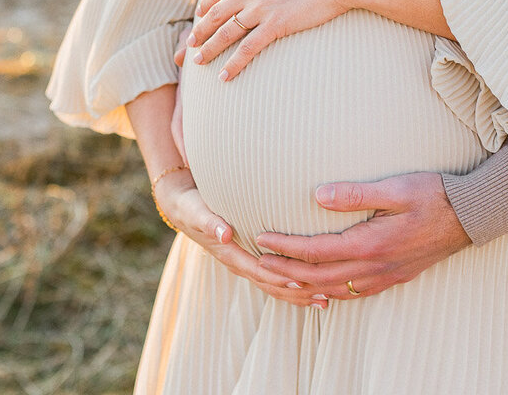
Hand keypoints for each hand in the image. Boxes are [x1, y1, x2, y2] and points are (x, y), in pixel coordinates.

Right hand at [154, 170, 326, 308]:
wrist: (182, 208)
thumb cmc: (192, 206)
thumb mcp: (197, 211)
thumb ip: (210, 222)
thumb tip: (224, 232)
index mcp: (230, 254)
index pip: (259, 271)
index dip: (280, 277)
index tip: (302, 280)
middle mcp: (239, 263)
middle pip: (271, 285)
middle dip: (296, 292)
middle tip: (324, 297)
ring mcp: (244, 263)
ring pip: (273, 286)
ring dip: (298, 294)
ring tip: (325, 300)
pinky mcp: (250, 259)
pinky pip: (272, 278)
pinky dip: (291, 285)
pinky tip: (313, 287)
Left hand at [185, 0, 358, 80]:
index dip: (206, 5)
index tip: (199, 17)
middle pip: (216, 13)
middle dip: (200, 31)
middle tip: (190, 45)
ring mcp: (261, 8)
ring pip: (226, 33)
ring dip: (209, 49)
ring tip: (198, 62)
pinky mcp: (276, 25)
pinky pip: (248, 48)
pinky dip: (234, 64)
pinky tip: (224, 76)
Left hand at [253, 172, 471, 300]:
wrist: (470, 216)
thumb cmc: (434, 195)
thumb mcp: (395, 188)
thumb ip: (355, 193)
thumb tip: (317, 195)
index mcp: (370, 243)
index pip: (316, 251)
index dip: (285, 247)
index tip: (262, 239)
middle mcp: (375, 267)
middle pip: (318, 277)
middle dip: (285, 271)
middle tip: (258, 264)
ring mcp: (385, 276)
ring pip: (335, 291)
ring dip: (304, 286)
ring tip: (281, 280)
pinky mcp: (395, 277)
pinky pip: (355, 294)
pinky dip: (331, 294)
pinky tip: (322, 291)